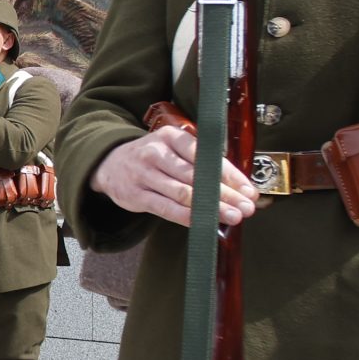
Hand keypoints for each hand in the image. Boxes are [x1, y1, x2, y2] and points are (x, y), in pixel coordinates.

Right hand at [93, 124, 256, 227]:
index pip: (206, 156)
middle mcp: (156, 153)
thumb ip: (200, 161)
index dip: (230, 174)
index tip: (249, 190)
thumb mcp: (172, 148)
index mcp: (171, 136)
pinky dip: (188, 217)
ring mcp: (144, 174)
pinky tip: (205, 222)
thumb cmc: (152, 158)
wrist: (108, 164)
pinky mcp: (136, 195)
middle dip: (226, 193)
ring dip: (211, 207)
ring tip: (233, 216)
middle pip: (197, 176)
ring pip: (183, 193)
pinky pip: (166, 208)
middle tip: (247, 207)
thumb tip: (237, 185)